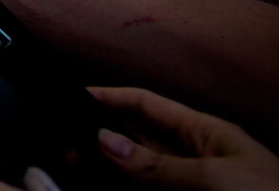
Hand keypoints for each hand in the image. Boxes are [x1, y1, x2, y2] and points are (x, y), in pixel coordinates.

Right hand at [89, 85, 278, 189]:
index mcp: (205, 135)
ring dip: (106, 172)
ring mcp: (190, 189)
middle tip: (63, 145)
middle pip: (137, 141)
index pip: (147, 105)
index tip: (71, 98)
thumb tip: (107, 142)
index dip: (109, 98)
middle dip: (100, 140)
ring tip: (72, 169)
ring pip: (138, 175)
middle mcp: (194, 160)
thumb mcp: (215, 179)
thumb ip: (158, 164)